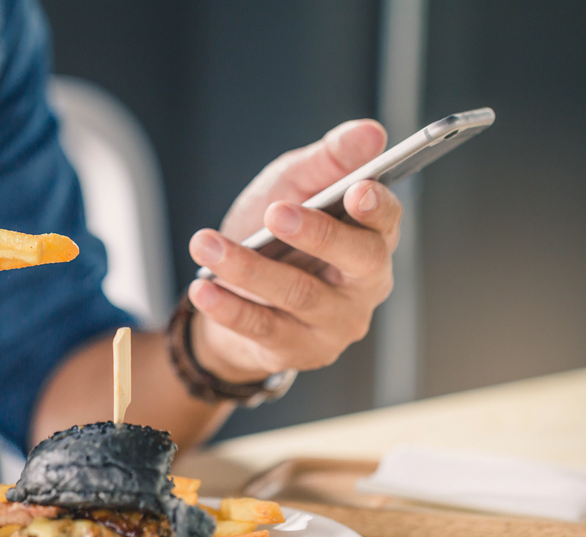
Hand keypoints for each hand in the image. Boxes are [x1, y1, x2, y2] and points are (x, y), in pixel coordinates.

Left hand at [187, 120, 400, 382]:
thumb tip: (371, 132)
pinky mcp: (298, 351)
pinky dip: (229, 307)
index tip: (356, 189)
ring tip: (205, 244)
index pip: (388, 223)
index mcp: (372, 240)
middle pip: (358, 260)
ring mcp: (334, 324)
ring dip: (248, 267)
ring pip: (299, 294)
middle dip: (317, 234)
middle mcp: (365, 286)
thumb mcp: (293, 186)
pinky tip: (202, 288)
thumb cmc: (271, 235)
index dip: (377, 207)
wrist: (233, 297)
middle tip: (276, 212)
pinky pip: (263, 328)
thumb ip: (328, 160)